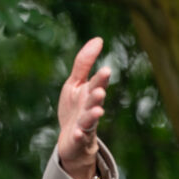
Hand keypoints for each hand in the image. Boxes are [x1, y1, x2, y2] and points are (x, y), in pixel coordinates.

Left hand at [56, 37, 111, 178]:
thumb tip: (99, 39)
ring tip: (96, 111)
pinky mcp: (78, 138)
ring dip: (93, 115)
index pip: (97, 84)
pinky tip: (77, 134)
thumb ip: (84, 63)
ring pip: (90, 120)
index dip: (101, 78)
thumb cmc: (75, 108)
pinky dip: (79, 136)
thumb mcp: (75, 84)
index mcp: (90, 93)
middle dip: (98, 95)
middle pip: (95, 101)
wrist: (72, 139)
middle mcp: (90, 108)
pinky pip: (79, 137)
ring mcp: (85, 124)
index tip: (105, 70)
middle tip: (100, 91)